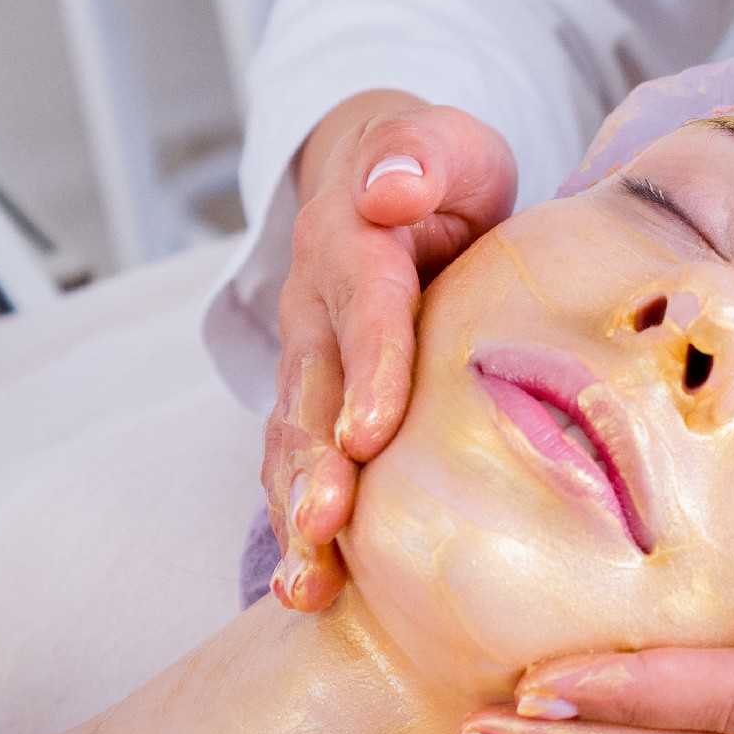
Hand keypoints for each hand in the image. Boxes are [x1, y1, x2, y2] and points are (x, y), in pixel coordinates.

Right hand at [266, 90, 516, 609]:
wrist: (384, 184)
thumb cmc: (435, 172)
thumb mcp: (444, 143)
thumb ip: (421, 151)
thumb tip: (390, 184)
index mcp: (352, 243)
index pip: (365, 309)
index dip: (368, 370)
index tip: (369, 434)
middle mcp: (314, 309)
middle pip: (308, 392)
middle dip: (312, 466)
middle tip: (321, 529)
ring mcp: (305, 361)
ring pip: (290, 441)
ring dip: (293, 512)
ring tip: (305, 583)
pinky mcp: (312, 404)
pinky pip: (297, 466)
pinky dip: (299, 527)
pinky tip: (312, 591)